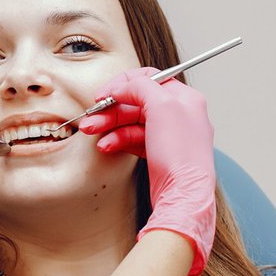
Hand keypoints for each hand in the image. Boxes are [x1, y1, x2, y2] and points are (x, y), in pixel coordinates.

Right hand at [77, 70, 214, 275]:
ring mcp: (168, 136)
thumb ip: (140, 87)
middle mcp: (179, 114)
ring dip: (109, 126)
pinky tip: (106, 146)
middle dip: (110, 110)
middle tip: (91, 118)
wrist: (184, 195)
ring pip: (131, 122)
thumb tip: (122, 86)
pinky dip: (117, 141)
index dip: (122, 84)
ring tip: (92, 133)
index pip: (149, 79)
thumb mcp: (162, 106)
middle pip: (136, 102)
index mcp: (185, 98)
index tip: (103, 95)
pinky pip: (133, 140)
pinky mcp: (159, 155)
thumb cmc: (181, 154)